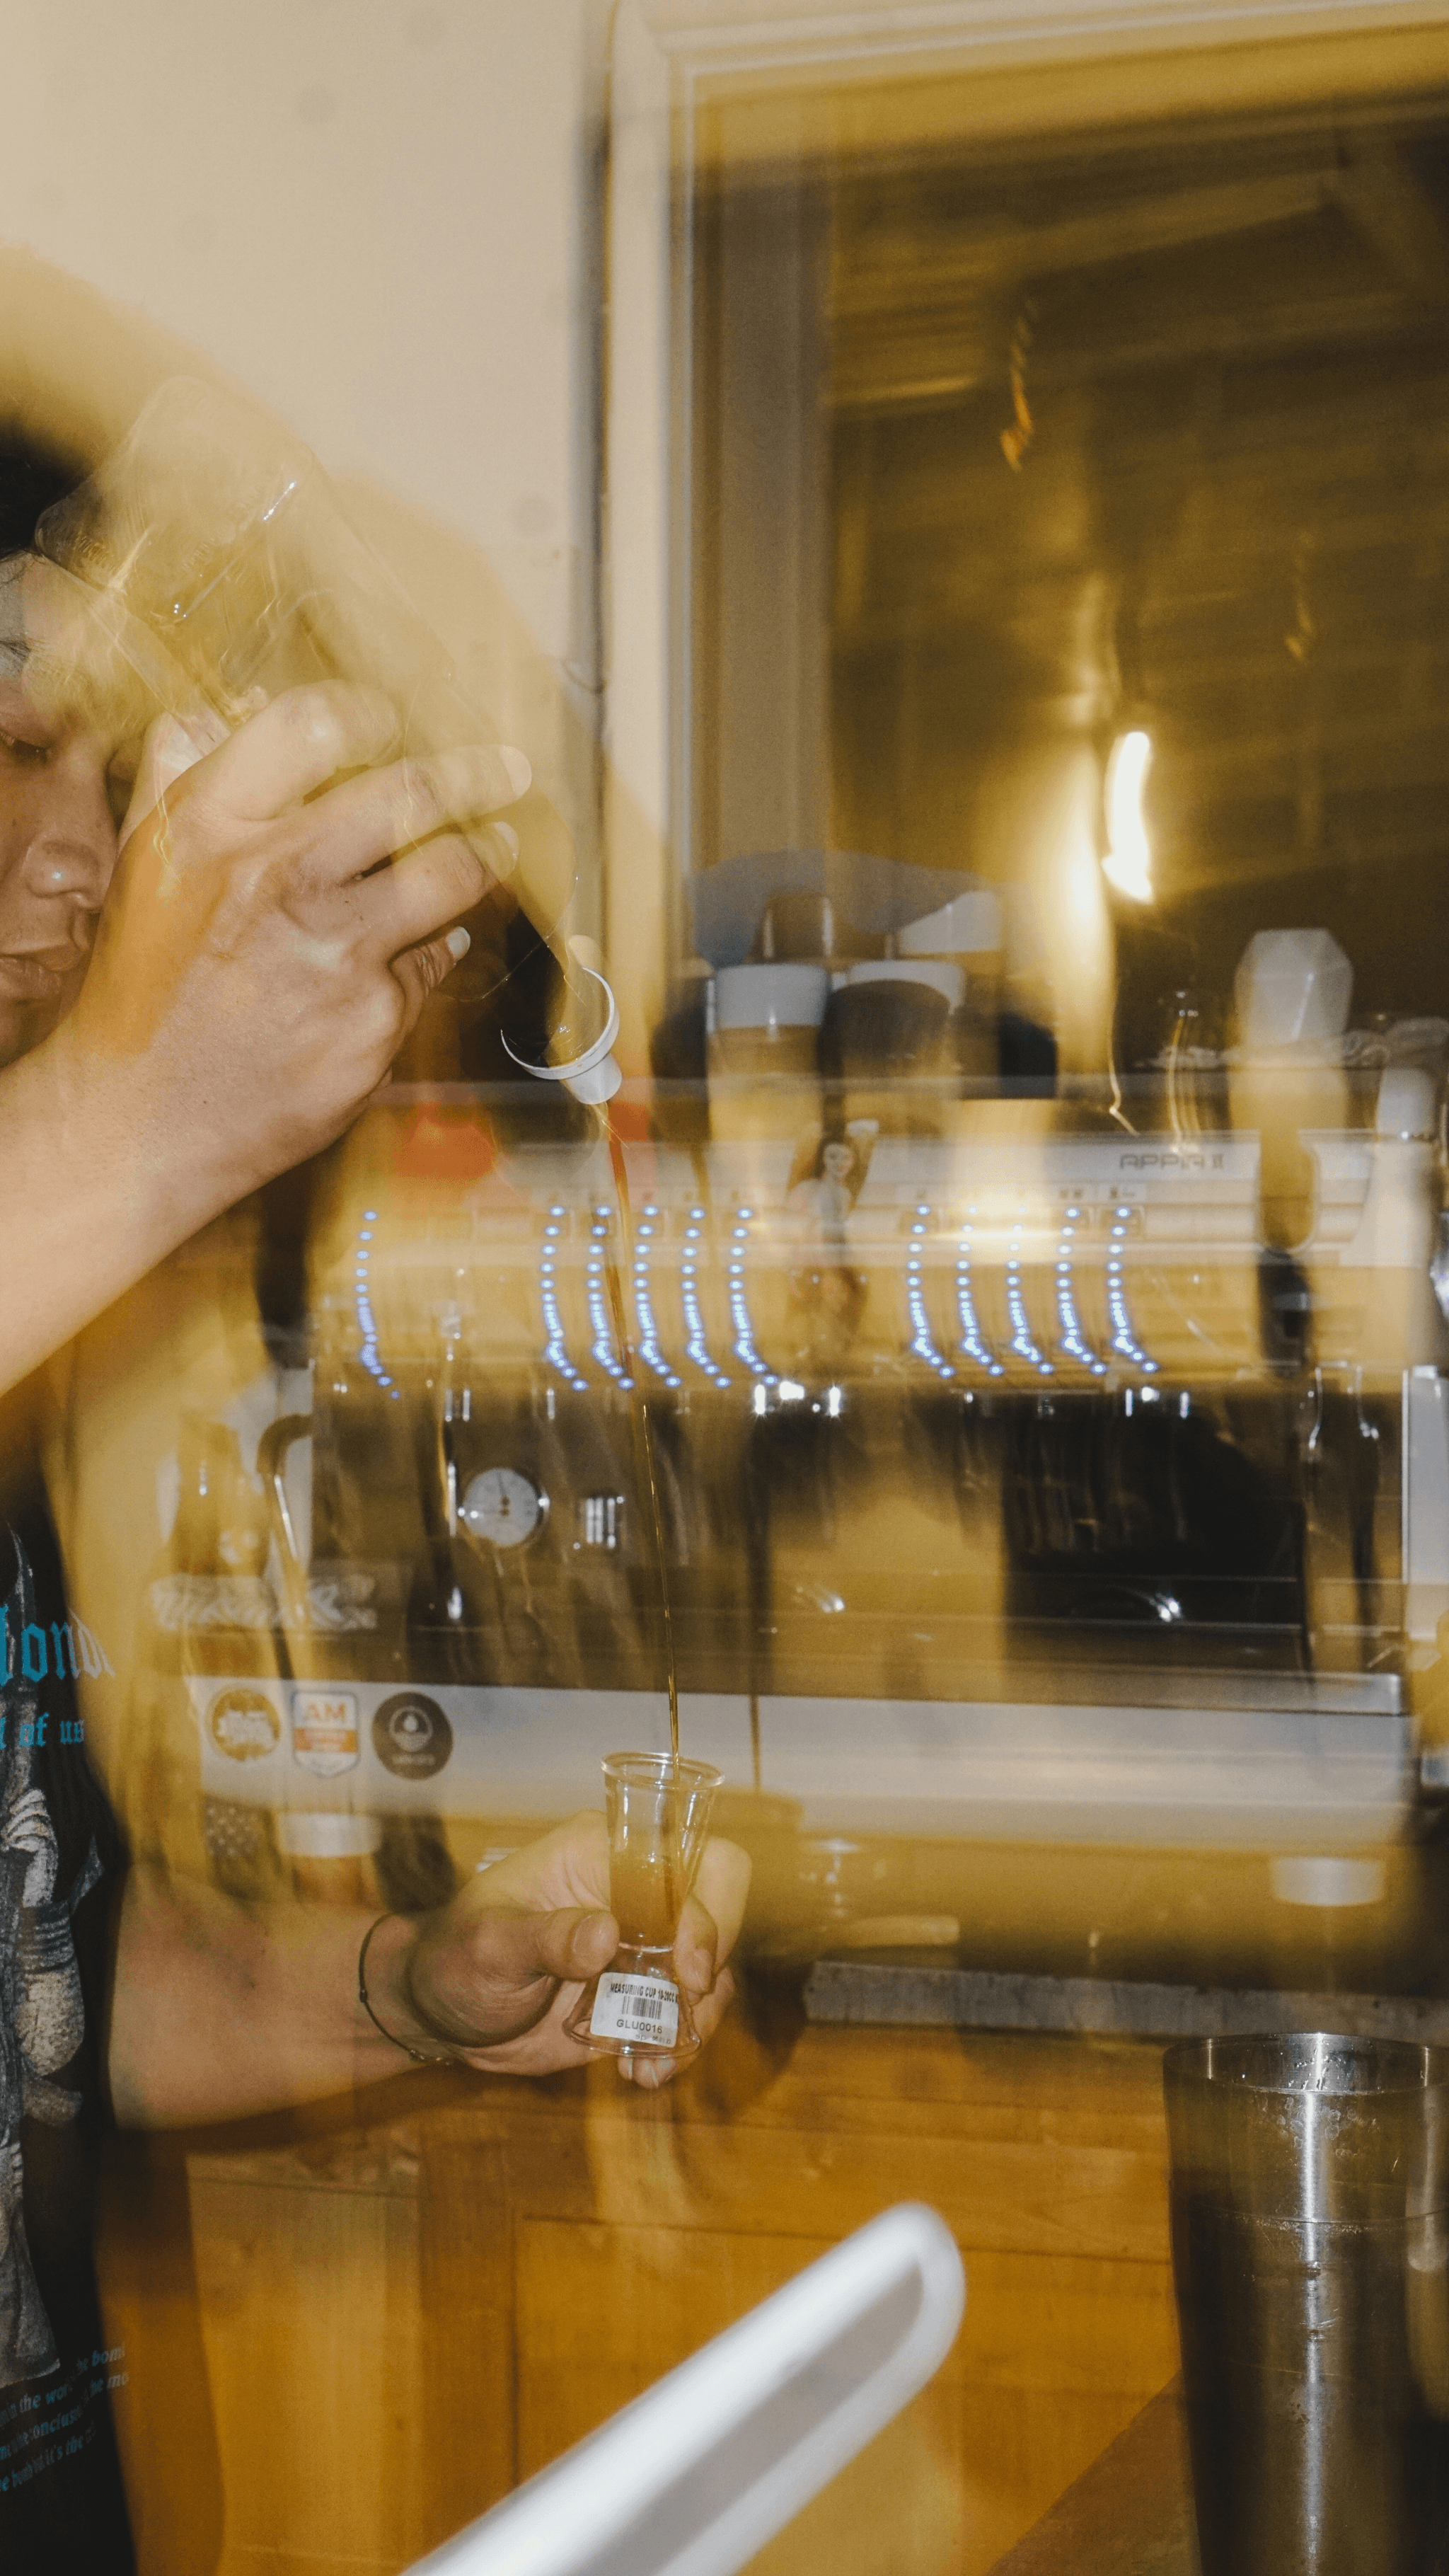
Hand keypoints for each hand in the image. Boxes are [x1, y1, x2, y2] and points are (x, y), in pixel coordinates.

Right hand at [49, 679, 529, 1213]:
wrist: (139, 1121)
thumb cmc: (144, 990)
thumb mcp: (144, 867)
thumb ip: (178, 779)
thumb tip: (213, 712)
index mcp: (209, 826)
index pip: (313, 726)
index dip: (369, 716)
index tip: (397, 721)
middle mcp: (274, 876)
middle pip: (411, 792)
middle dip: (475, 775)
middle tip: (506, 769)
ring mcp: (331, 951)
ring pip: (448, 872)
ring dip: (484, 854)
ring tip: (497, 845)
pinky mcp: (374, 1019)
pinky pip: (431, 964)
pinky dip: (431, 951)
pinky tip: (421, 950)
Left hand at [372, 1813, 750, 2087]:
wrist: (448, 2013)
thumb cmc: (457, 1956)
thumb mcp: (487, 1944)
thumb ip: (543, 1937)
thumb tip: (604, 1934)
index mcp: (599, 1853)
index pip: (678, 1859)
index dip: (701, 1909)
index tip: (688, 1971)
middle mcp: (633, 1889)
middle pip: (720, 1893)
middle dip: (716, 1955)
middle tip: (688, 2007)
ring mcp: (645, 1940)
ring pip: (713, 1963)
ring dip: (698, 2017)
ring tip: (649, 2063)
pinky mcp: (644, 1991)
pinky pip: (690, 2012)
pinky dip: (679, 2046)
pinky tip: (642, 2072)